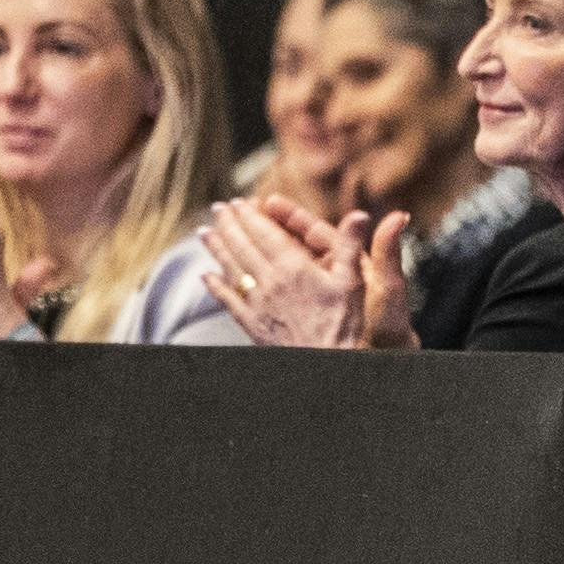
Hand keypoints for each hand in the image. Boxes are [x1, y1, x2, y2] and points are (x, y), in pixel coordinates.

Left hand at [201, 197, 396, 348]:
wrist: (331, 361)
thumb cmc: (345, 323)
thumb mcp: (353, 279)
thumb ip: (351, 244)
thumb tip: (358, 214)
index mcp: (294, 267)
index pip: (264, 233)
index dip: (250, 215)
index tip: (240, 201)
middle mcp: (270, 282)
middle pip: (242, 246)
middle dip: (228, 224)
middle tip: (219, 208)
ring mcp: (258, 303)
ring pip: (230, 267)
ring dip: (216, 247)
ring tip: (205, 231)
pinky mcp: (252, 322)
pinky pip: (228, 300)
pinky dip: (214, 285)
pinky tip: (206, 276)